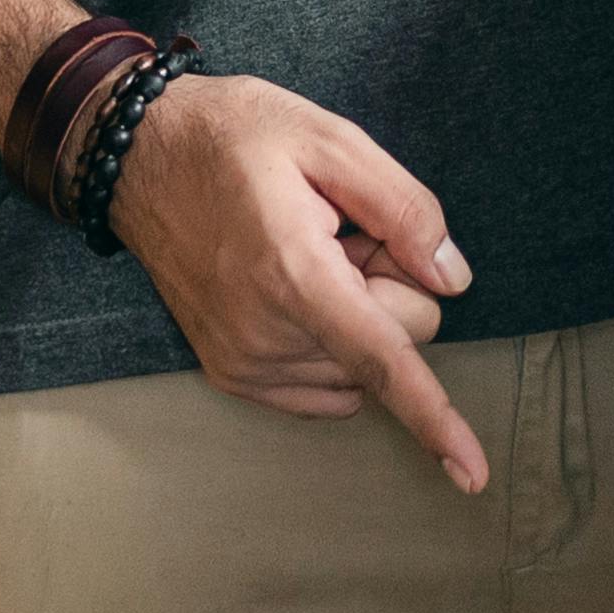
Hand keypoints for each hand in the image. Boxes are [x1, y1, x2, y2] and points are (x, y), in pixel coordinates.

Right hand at [106, 71, 492, 490]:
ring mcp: (243, 362)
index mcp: (293, 273)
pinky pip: (325, 388)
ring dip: (357, 316)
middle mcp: (265, 334)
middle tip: (343, 231)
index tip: (474, 476)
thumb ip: (403, 208)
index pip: (382, 358)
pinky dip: (331, 345)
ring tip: (308, 251)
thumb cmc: (238, 136)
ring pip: (361, 369)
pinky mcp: (231, 374)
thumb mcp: (330, 139)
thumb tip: (452, 280)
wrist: (140, 156)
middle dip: (392, 287)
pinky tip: (293, 287)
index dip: (436, 417)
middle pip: (393, 343)